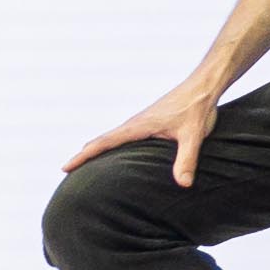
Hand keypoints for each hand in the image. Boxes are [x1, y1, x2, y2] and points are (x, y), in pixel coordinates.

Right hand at [63, 71, 228, 184]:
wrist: (205, 85)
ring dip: (97, 149)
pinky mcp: (150, 121)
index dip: (84, 156)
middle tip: (66, 171)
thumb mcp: (194, 135)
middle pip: (103, 140)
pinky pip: (124, 135)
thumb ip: (187, 160)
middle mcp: (135, 123)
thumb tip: (183, 184)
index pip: (104, 142)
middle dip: (84, 155)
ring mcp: (142, 121)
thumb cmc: (198, 107)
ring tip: (84, 166)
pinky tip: (116, 153)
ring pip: (113, 137)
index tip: (64, 167)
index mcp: (138, 126)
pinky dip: (112, 144)